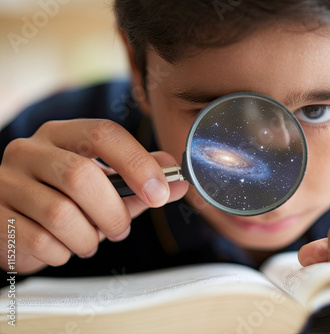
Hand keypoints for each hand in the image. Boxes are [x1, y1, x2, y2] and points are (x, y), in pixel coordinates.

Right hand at [0, 119, 187, 273]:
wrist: (12, 219)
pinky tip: (62, 247)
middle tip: (121, 228)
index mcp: (62, 135)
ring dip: (88, 237)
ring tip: (89, 239)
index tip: (160, 193)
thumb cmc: (65, 198)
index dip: (138, 163)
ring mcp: (6, 182)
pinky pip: (40, 241)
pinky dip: (62, 252)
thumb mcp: (103, 183)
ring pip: (60, 214)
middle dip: (113, 212)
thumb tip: (181, 183)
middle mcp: (29, 151)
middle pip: (81, 176)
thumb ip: (140, 181)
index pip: (104, 134)